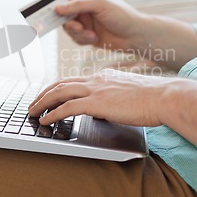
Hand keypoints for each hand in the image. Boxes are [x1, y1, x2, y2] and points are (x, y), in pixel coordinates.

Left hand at [28, 69, 169, 126]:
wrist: (164, 96)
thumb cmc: (152, 98)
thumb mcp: (127, 94)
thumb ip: (111, 98)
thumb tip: (103, 108)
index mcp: (102, 77)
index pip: (72, 81)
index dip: (56, 88)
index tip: (47, 96)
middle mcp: (95, 80)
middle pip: (60, 84)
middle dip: (43, 94)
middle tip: (32, 104)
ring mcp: (95, 89)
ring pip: (59, 93)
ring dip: (42, 103)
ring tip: (33, 112)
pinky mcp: (97, 102)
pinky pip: (67, 107)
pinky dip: (53, 113)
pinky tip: (46, 120)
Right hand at [57, 0, 146, 51]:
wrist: (135, 35)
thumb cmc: (121, 15)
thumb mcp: (99, 4)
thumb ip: (78, 5)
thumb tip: (58, 8)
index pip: (67, 0)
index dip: (58, 7)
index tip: (50, 13)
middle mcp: (86, 10)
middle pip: (65, 16)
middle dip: (70, 24)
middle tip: (77, 28)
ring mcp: (87, 23)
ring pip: (70, 29)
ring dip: (78, 34)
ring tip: (91, 35)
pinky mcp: (88, 36)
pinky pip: (76, 39)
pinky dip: (83, 40)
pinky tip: (94, 39)